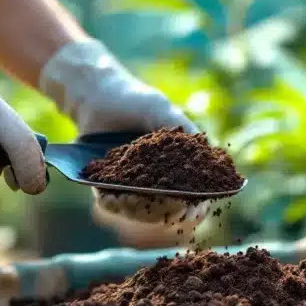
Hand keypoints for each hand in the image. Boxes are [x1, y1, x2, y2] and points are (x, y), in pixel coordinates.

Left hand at [39, 39, 209, 229]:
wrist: (96, 93)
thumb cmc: (134, 100)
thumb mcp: (162, 111)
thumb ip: (185, 130)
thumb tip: (209, 155)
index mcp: (174, 165)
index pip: (192, 195)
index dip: (195, 207)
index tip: (192, 211)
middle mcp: (154, 179)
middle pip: (165, 210)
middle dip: (163, 211)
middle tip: (159, 204)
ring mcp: (130, 185)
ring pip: (138, 211)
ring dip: (136, 210)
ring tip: (131, 198)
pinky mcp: (106, 185)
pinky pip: (111, 204)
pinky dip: (114, 205)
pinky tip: (113, 197)